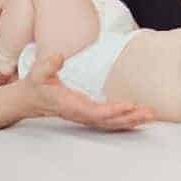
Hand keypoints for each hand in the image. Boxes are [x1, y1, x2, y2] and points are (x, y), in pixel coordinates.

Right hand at [21, 52, 153, 130]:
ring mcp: (85, 116)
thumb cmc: (37, 84)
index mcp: (71, 105)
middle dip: (129, 118)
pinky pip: (110, 121)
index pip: (94, 112)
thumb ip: (47, 65)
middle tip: (149, 113)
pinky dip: (125, 120)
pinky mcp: (89, 115)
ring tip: (150, 115)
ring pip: (111, 123)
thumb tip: (58, 57)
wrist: (31, 99)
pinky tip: (139, 117)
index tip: (129, 105)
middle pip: (108, 121)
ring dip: (131, 121)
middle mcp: (80, 114)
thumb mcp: (38, 72)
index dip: (112, 110)